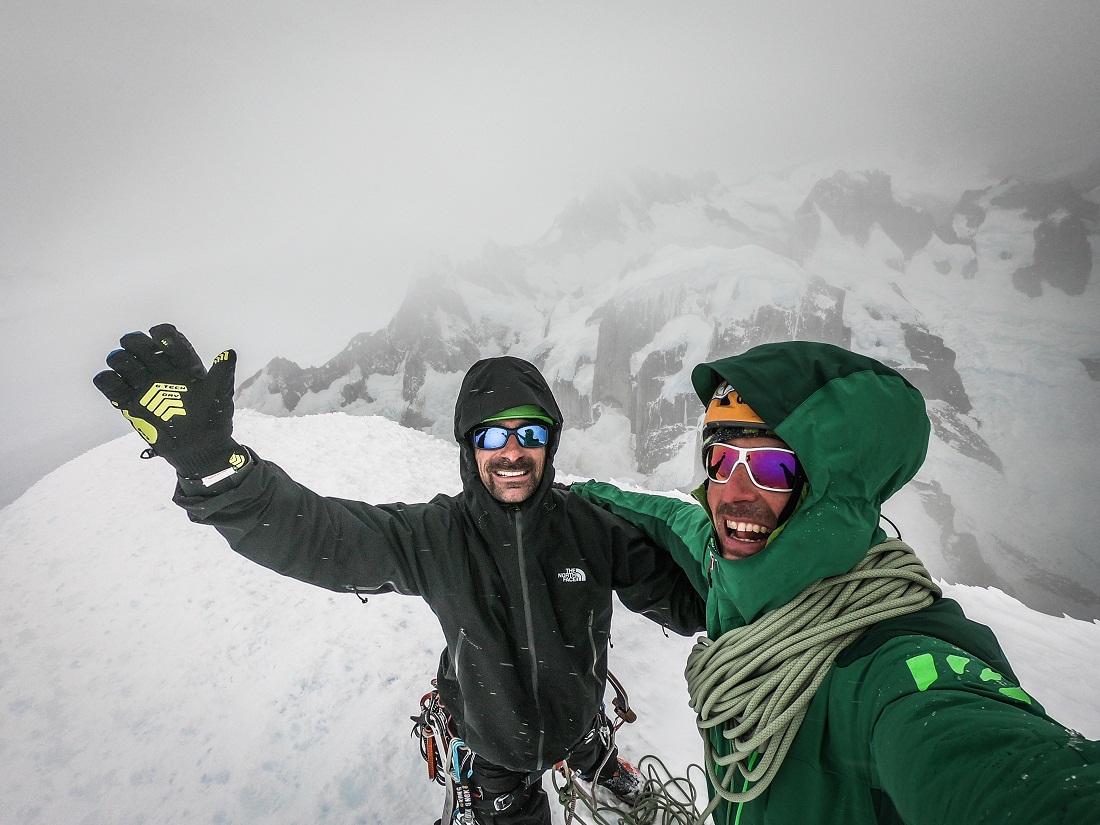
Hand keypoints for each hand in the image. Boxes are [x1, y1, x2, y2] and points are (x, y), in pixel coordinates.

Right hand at [93, 323, 245, 480]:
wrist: (198, 450)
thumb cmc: (212, 421)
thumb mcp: (220, 396)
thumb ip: (222, 374)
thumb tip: (229, 353)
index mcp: (184, 365)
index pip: (171, 340)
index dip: (163, 335)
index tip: (158, 336)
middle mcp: (162, 371)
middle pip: (142, 346)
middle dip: (136, 343)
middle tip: (134, 349)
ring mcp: (144, 386)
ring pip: (124, 362)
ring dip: (119, 359)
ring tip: (123, 365)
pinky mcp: (130, 403)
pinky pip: (111, 386)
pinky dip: (106, 380)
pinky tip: (111, 380)